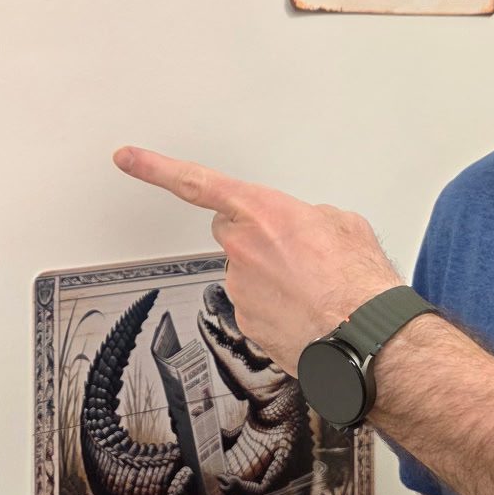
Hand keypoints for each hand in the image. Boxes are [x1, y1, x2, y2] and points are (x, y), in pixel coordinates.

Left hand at [112, 146, 402, 373]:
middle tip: (296, 252)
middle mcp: (242, 250)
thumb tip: (304, 230)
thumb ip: (307, 217)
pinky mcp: (246, 323)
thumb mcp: (343, 223)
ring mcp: (240, 289)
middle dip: (255, 237)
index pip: (195, 182)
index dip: (156, 168)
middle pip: (232, 233)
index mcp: (262, 212)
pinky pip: (256, 306)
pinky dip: (277, 307)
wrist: (367, 336)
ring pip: (247, 273)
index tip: (127, 158)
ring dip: (272, 277)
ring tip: (314, 288)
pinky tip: (308, 311)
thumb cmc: (359, 281)